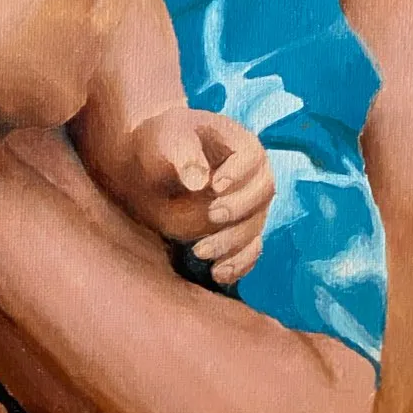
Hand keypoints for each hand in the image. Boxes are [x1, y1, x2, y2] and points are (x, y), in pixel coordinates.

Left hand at [115, 110, 273, 285]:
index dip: (240, 172)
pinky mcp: (240, 229)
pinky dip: (239, 264)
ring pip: (256, 226)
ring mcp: (249, 204)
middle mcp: (252, 174)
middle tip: (212, 215)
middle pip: (263, 192)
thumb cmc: (161, 143)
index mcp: (239, 142)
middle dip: (239, 208)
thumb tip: (199, 182)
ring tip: (200, 251)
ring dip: (234, 242)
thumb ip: (183, 155)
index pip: (253, 155)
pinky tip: (217, 273)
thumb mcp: (167, 139)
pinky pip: (251, 250)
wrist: (149, 165)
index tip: (215, 186)